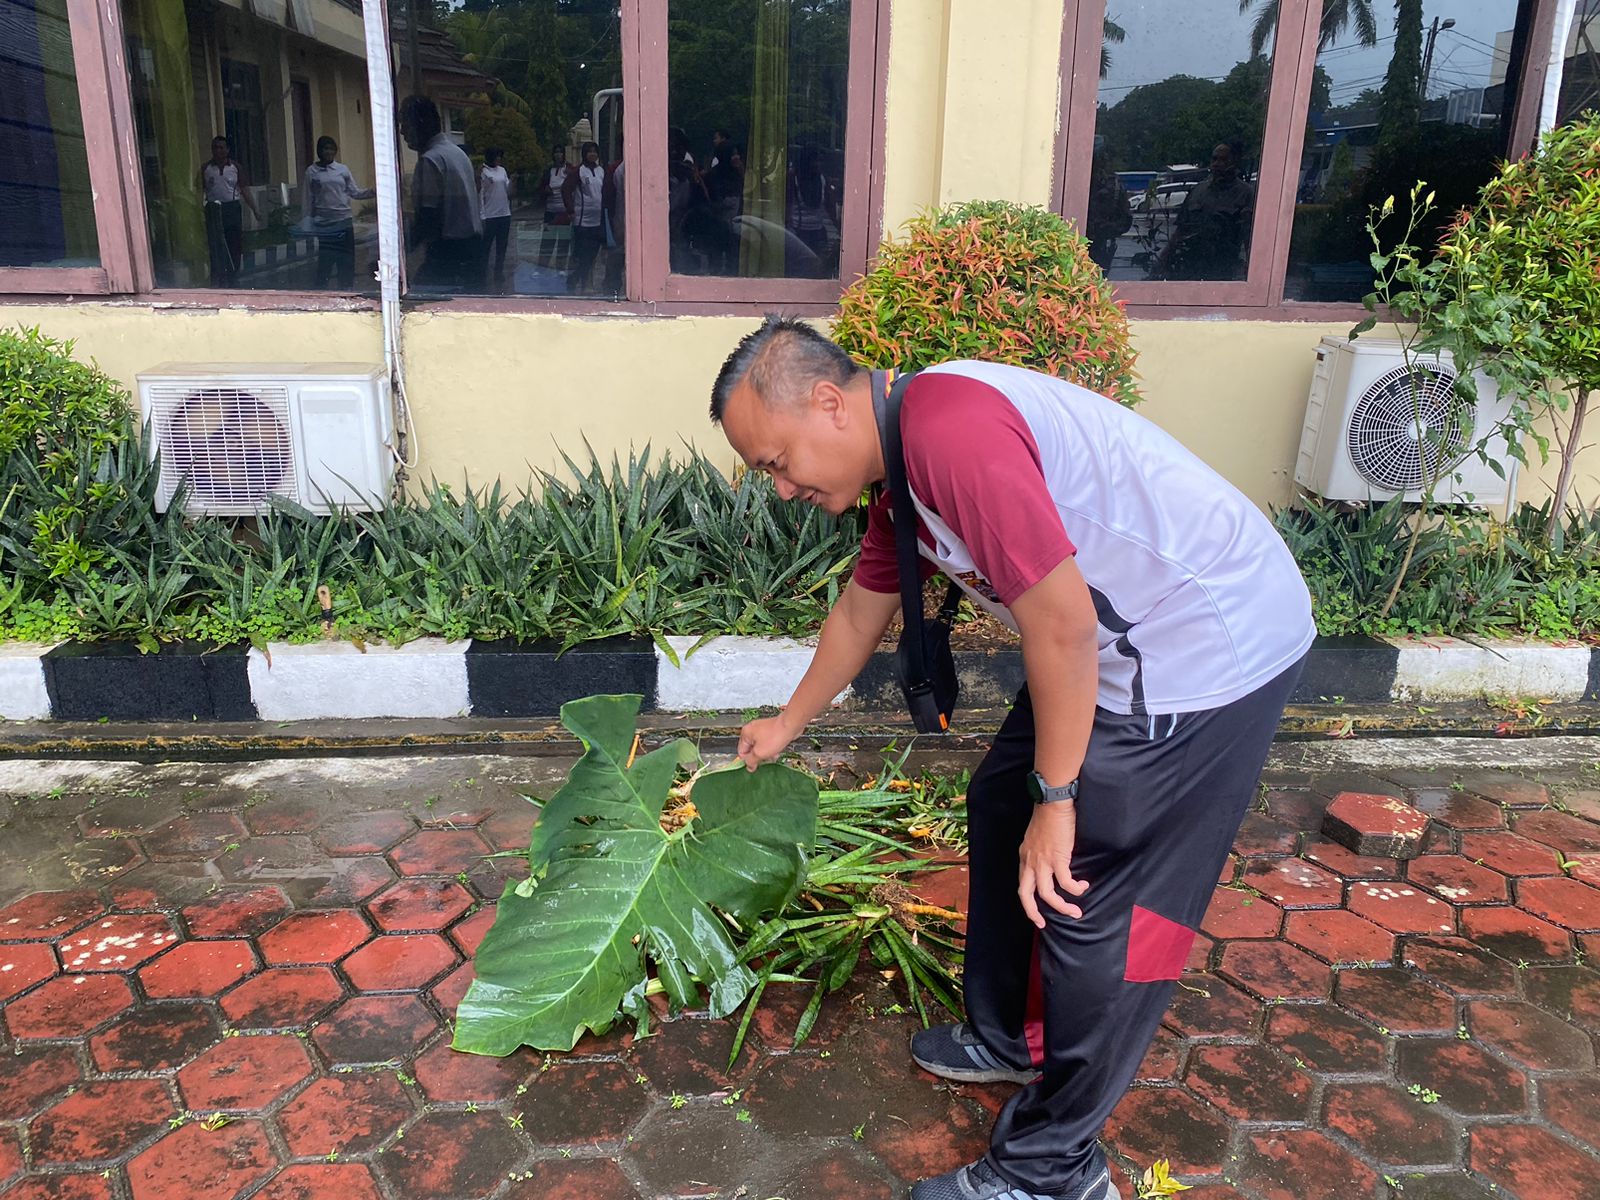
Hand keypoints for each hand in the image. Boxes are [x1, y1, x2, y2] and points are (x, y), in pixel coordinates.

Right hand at [737, 714, 797, 770]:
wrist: (790, 726)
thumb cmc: (776, 735)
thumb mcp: (760, 753)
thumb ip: (751, 761)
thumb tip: (748, 766)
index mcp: (746, 733)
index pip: (741, 752)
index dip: (748, 760)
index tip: (754, 765)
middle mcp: (752, 730)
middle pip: (751, 750)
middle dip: (759, 756)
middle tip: (766, 757)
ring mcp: (761, 729)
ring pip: (760, 747)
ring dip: (766, 753)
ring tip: (773, 752)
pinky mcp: (770, 731)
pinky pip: (767, 743)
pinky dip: (771, 748)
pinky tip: (777, 749)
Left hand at [1017, 802, 1088, 927]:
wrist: (1053, 802)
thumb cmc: (1049, 815)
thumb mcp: (1038, 837)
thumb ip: (1042, 851)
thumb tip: (1053, 861)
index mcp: (1025, 856)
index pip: (1022, 884)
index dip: (1028, 900)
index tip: (1036, 912)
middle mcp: (1030, 861)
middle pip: (1026, 895)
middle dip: (1033, 913)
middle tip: (1043, 924)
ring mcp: (1042, 861)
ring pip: (1048, 894)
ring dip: (1062, 906)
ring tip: (1075, 912)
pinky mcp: (1057, 858)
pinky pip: (1066, 882)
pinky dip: (1075, 888)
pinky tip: (1083, 886)